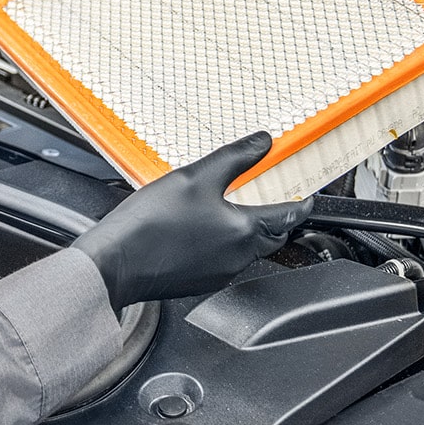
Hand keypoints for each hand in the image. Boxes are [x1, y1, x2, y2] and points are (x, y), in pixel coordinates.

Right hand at [72, 132, 315, 309]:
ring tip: (231, 210)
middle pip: (271, 238)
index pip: (288, 216)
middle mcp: (237, 258)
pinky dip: (223, 244)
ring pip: (247, 251)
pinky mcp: (198, 282)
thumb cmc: (150, 225)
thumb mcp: (195, 177)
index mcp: (243, 232)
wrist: (115, 264)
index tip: (308, 198)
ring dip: (247, 232)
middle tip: (275, 203)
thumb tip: (263, 142)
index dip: (302, 204)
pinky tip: (201, 229)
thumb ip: (234, 159)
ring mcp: (218, 274)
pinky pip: (223, 261)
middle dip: (278, 220)